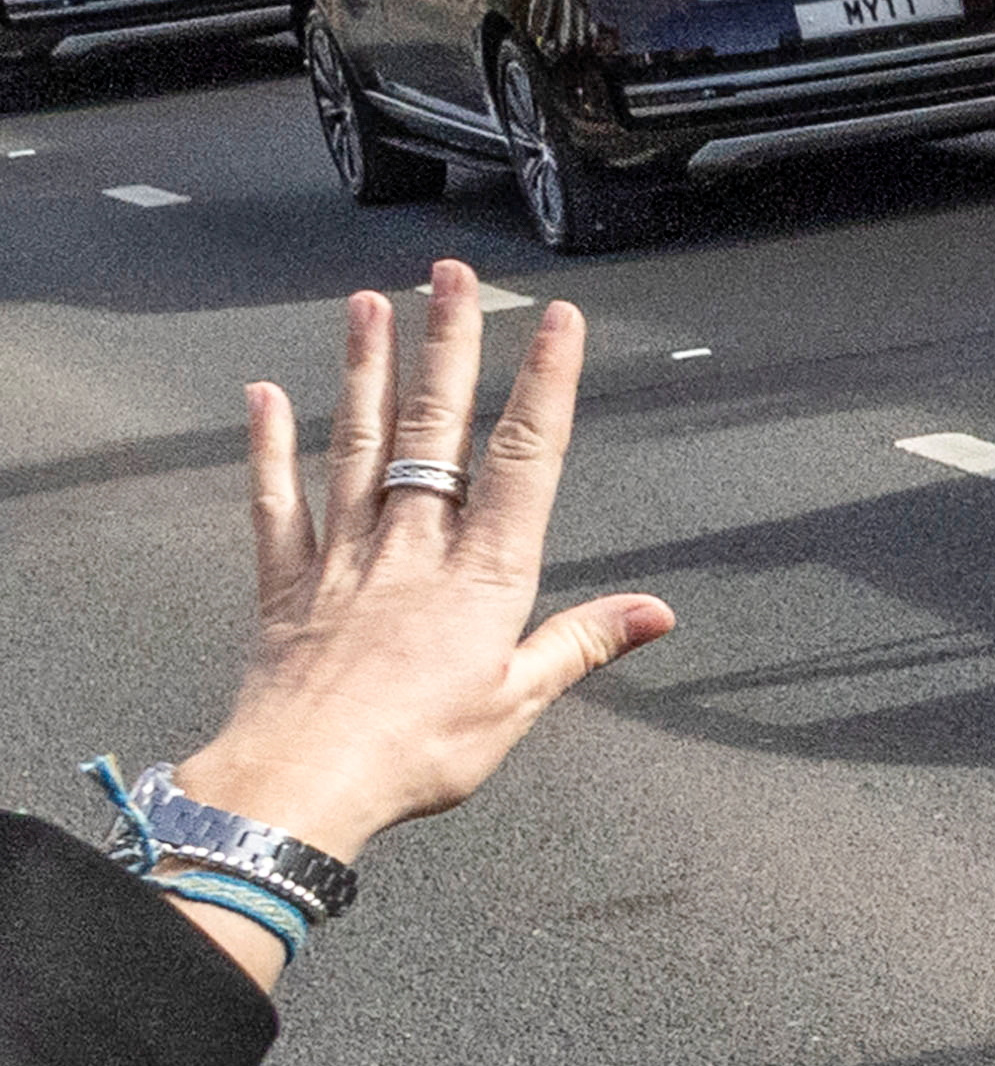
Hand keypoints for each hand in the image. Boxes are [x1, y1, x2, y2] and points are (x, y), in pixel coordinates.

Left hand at [167, 268, 673, 988]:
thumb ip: (581, 643)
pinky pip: (277, 505)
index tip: (558, 322)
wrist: (300, 787)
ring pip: (359, 445)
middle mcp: (414, 547)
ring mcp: (344, 559)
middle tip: (453, 278)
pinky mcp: (286, 587)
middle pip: (435, 427)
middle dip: (449, 344)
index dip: (545, 383)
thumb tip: (656, 612)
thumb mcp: (518, 702)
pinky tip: (266, 398)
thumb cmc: (413, 753)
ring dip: (367, 370)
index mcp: (483, 574)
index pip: (524, 457)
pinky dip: (269, 449)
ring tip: (373, 306)